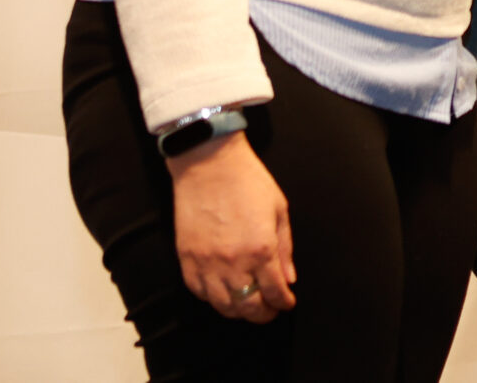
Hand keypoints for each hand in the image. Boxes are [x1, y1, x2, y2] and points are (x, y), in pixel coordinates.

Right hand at [170, 130, 295, 321]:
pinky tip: (223, 292)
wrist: (209, 163)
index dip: (284, 302)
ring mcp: (207, 263)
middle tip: (270, 310)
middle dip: (263, 314)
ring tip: (248, 304)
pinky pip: (199, 292)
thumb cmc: (247, 180)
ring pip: (223, 306)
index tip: (287, 303)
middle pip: (249, 307)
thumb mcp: (279, 210)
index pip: (275, 292)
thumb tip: (289, 278)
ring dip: (239, 311)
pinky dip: (213, 299)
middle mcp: (234, 262)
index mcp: (262, 249)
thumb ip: (285, 248)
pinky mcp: (187, 259)